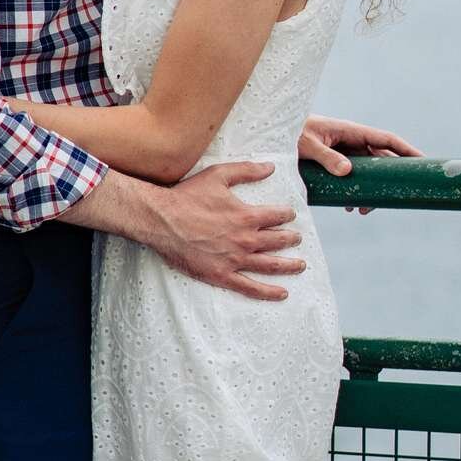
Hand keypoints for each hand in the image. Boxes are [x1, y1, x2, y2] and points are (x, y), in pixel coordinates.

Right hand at [140, 160, 306, 300]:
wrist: (160, 220)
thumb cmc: (186, 196)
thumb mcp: (218, 175)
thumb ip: (246, 171)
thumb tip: (270, 167)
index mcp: (246, 216)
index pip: (277, 216)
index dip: (287, 215)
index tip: (290, 215)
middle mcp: (245, 240)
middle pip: (278, 241)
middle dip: (291, 239)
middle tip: (297, 239)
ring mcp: (234, 260)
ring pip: (270, 265)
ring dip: (288, 265)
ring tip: (300, 265)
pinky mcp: (221, 275)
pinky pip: (250, 287)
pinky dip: (268, 292)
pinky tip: (282, 293)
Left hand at [298, 115, 422, 214]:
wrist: (273, 133)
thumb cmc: (291, 132)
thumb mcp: (307, 144)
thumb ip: (326, 156)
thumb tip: (348, 170)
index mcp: (351, 131)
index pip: (386, 139)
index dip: (407, 150)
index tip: (423, 162)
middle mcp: (351, 141)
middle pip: (380, 160)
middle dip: (388, 180)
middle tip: (388, 200)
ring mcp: (343, 152)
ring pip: (366, 172)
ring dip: (368, 190)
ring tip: (361, 210)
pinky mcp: (332, 162)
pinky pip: (351, 177)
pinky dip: (353, 191)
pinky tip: (347, 206)